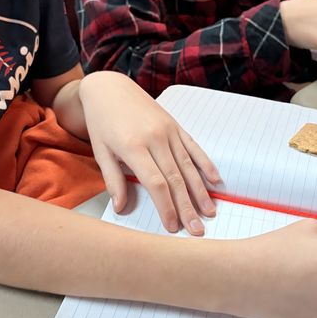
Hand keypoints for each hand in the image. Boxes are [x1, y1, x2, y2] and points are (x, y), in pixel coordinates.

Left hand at [78, 71, 219, 234]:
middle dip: (187, 207)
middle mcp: (155, 138)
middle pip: (176, 179)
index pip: (155, 183)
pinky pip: (194, 147)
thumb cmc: (101, 122)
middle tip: (197, 229)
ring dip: (200, 191)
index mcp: (133, 147)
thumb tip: (121, 208)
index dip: (166, 207)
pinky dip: (206, 164)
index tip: (172, 226)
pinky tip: (216, 180)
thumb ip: (113, 179)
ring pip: (188, 166)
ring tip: (209, 212)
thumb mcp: (100, 151)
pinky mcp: (175, 125)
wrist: (109, 88)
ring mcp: (168, 130)